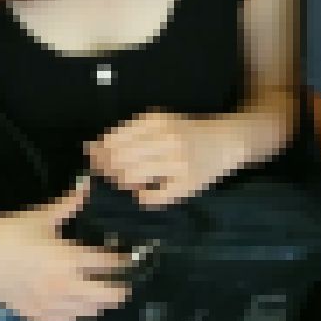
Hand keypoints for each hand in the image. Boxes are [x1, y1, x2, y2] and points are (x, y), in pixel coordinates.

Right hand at [0, 176, 133, 320]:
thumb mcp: (42, 215)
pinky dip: (78, 313)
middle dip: (120, 287)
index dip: (124, 260)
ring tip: (103, 291)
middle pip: (108, 295)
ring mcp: (49, 304)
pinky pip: (67, 320)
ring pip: (90, 311)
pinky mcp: (36, 314)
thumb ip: (70, 203)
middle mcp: (63, 285)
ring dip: (100, 301)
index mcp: (67, 258)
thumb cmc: (9, 231)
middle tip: (125, 280)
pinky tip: (79, 303)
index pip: (109, 264)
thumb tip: (88, 183)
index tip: (131, 257)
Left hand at [84, 108, 233, 207]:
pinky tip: (142, 191)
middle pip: (120, 159)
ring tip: (123, 180)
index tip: (92, 155)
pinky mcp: (186, 186)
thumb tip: (93, 147)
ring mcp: (177, 164)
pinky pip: (152, 198)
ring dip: (121, 182)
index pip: (115, 139)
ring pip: (132, 178)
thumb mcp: (160, 122)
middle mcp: (167, 140)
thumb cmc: (188, 132)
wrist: (228, 141)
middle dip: (105, 167)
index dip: (99, 150)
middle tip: (102, 170)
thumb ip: (130, 132)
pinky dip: (141, 197)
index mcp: (157, 121)